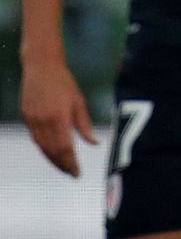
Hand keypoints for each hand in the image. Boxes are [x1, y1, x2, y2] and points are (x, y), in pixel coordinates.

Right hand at [20, 59, 97, 176]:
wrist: (41, 67)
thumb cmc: (64, 83)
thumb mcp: (79, 102)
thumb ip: (85, 125)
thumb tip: (95, 144)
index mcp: (59, 117)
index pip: (65, 148)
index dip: (71, 163)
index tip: (77, 173)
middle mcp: (44, 122)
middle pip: (52, 151)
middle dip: (62, 165)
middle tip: (71, 173)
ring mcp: (32, 120)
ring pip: (42, 147)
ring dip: (52, 159)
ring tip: (63, 167)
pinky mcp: (26, 117)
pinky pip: (35, 138)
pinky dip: (44, 148)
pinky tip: (51, 153)